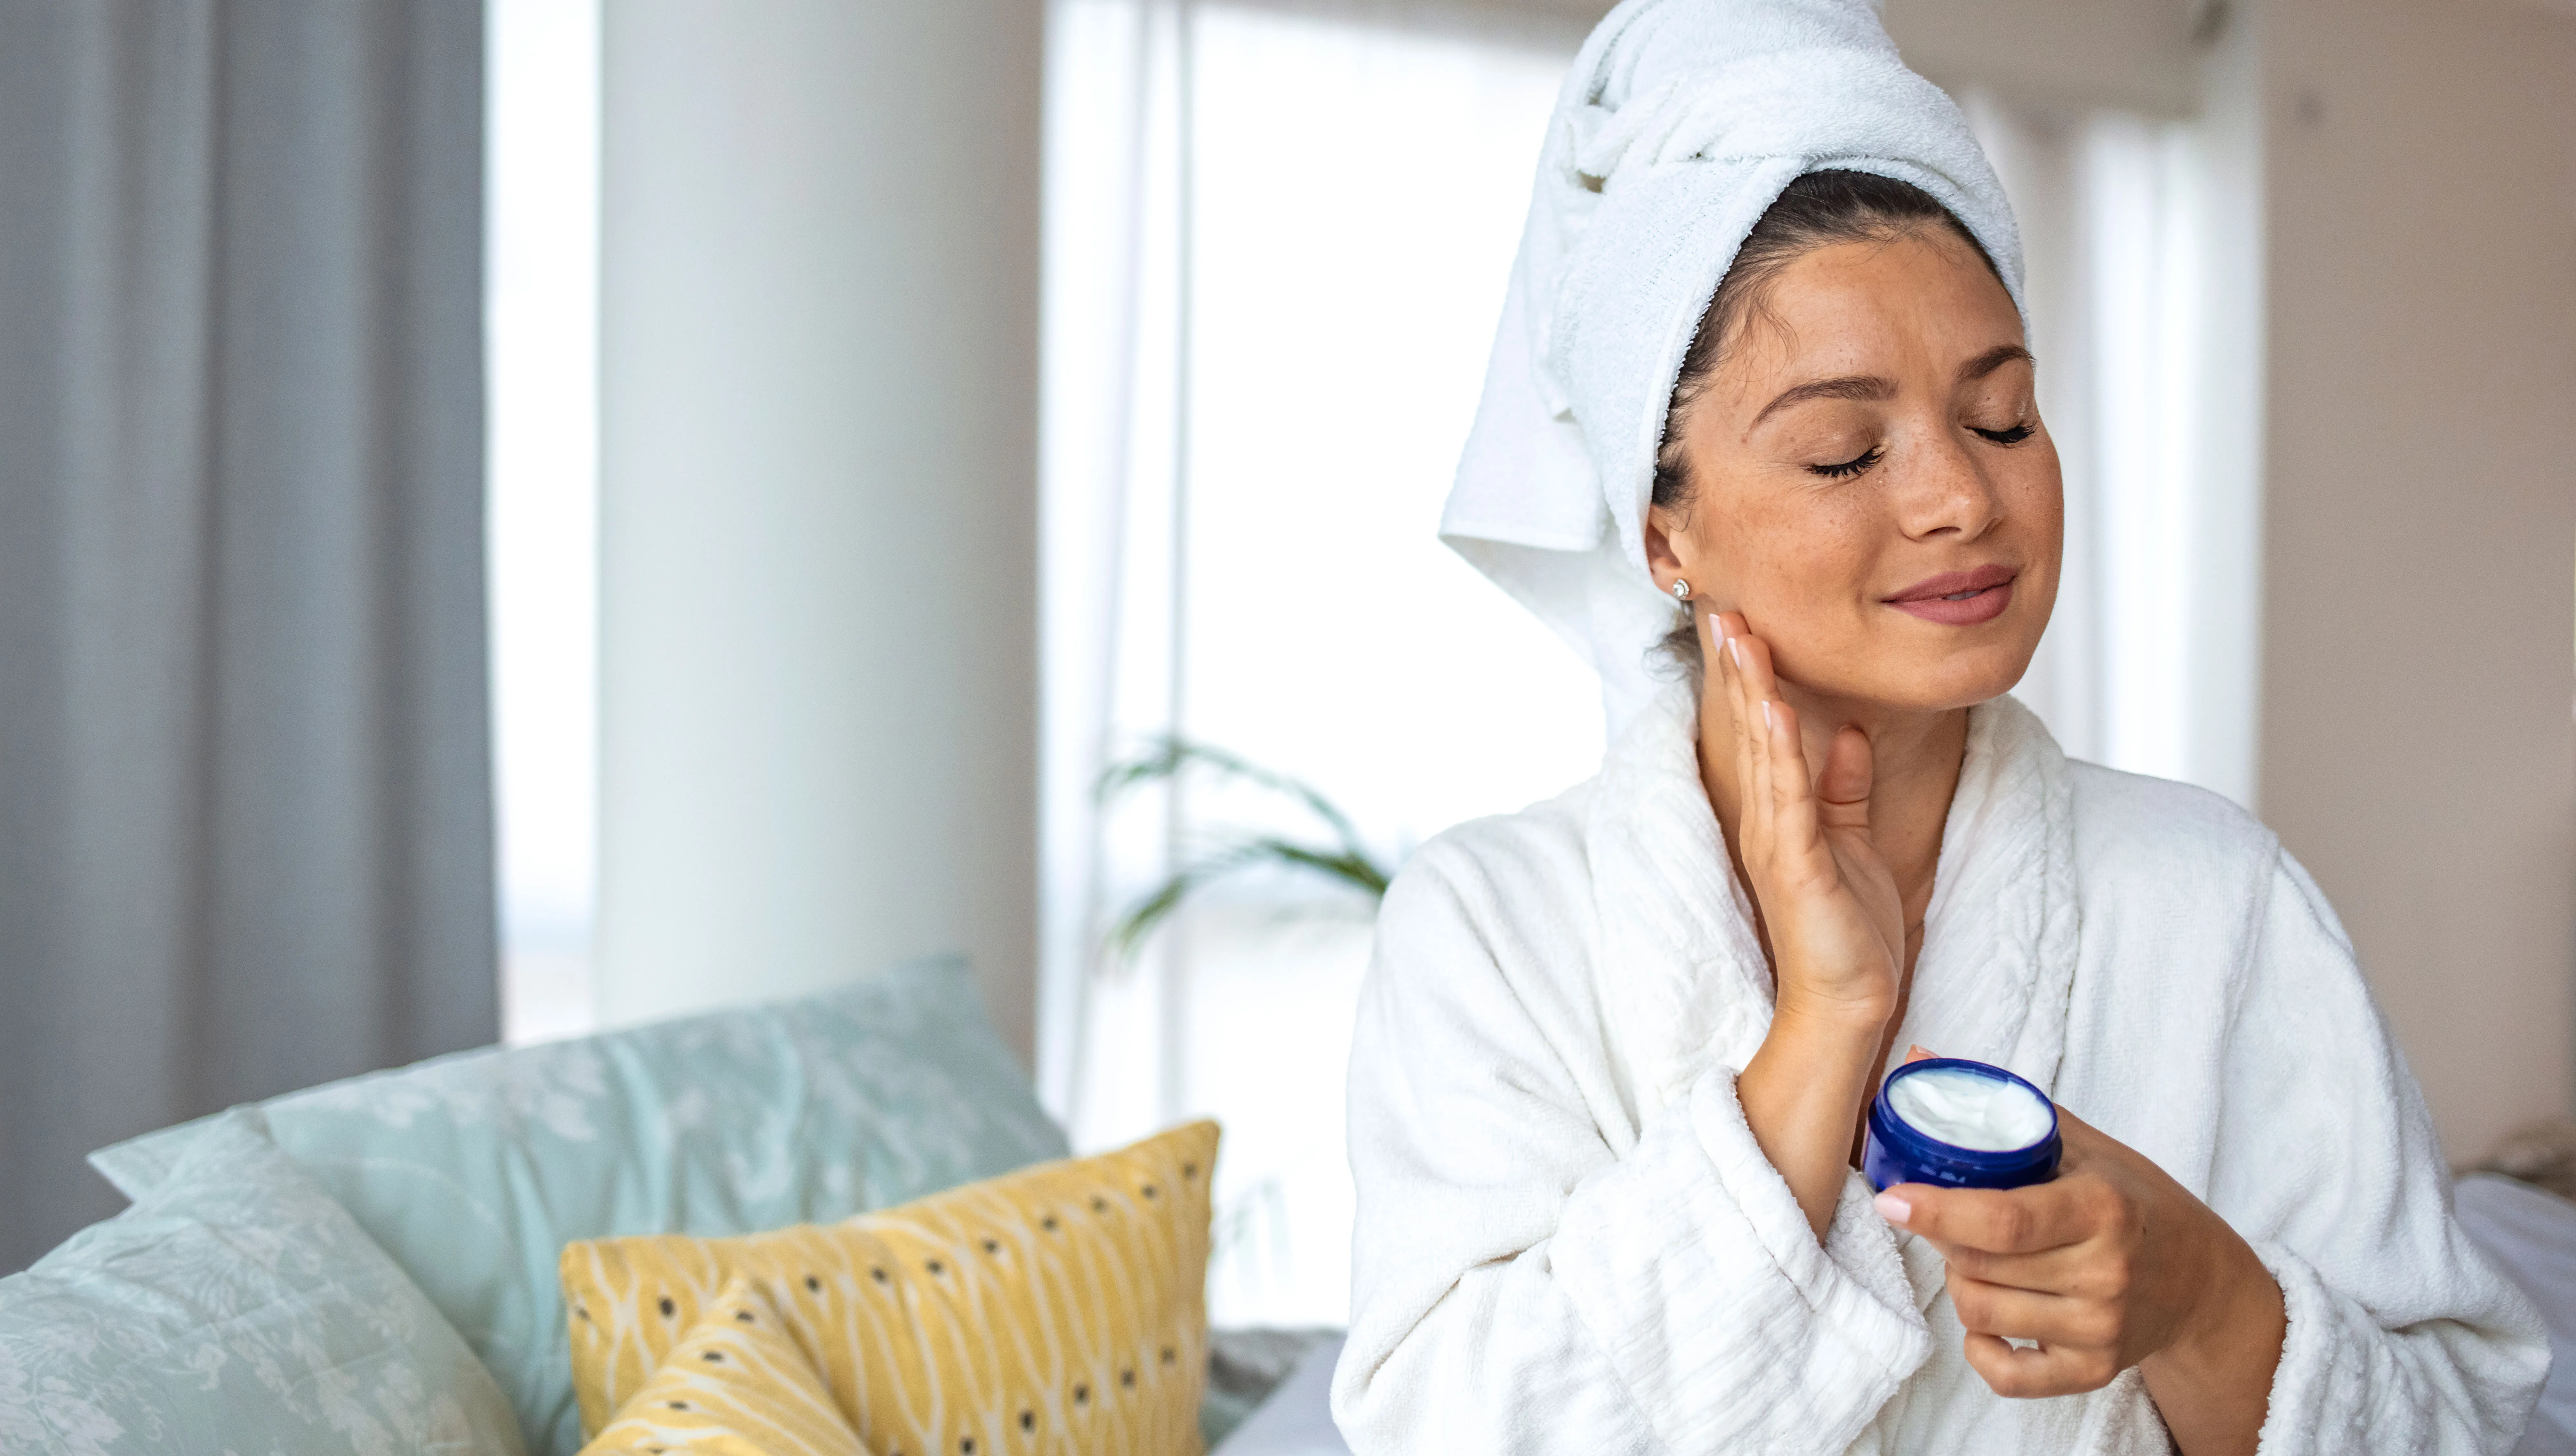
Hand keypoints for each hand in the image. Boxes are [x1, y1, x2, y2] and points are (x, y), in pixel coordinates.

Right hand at [1710, 612, 1904, 1027]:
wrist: (1848, 1001)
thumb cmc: (1848, 931)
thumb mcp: (1852, 843)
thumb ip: (1844, 789)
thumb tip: (1846, 733)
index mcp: (1777, 814)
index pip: (1759, 731)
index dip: (1749, 675)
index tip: (1741, 622)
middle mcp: (1766, 822)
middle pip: (1747, 730)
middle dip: (1736, 667)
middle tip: (1722, 607)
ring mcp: (1776, 842)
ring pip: (1761, 752)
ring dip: (1750, 692)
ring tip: (1741, 639)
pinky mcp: (1797, 865)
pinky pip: (1789, 798)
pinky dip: (1781, 751)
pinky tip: (1774, 709)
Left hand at [1874, 1106, 2285, 1453]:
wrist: (2201, 1278)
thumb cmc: (2131, 1200)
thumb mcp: (2083, 1145)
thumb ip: (2005, 1107)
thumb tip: (1918, 1056)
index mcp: (2101, 1208)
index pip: (2003, 1220)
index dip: (1938, 1211)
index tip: (1892, 1200)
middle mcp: (2104, 1273)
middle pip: (1979, 1266)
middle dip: (1946, 1240)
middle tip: (1953, 1219)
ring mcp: (2101, 1329)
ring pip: (1981, 1312)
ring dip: (1961, 1283)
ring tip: (1982, 1259)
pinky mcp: (2094, 1371)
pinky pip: (2006, 1375)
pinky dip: (1982, 1348)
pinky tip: (1991, 1318)